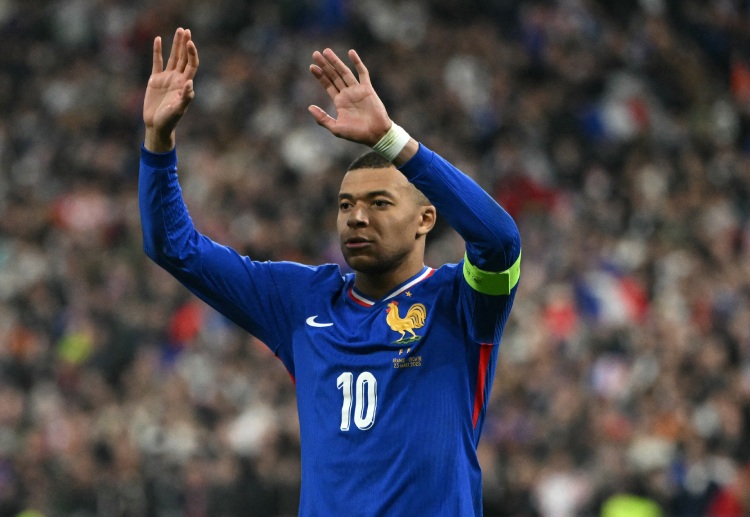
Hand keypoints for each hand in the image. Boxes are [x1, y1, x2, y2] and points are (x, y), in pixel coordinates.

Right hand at [143, 28, 198, 151]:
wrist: (157, 125)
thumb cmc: (170, 120)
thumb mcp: (178, 110)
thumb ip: (185, 98)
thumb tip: (190, 84)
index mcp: (185, 84)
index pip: (191, 65)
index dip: (192, 54)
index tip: (190, 43)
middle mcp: (177, 79)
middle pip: (183, 57)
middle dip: (185, 44)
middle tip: (186, 30)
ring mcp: (167, 78)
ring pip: (172, 57)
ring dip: (176, 44)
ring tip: (179, 30)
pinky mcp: (155, 79)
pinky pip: (157, 62)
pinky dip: (158, 51)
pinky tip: (159, 39)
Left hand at [308, 49, 391, 146]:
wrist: (376, 134)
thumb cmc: (356, 134)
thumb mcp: (336, 128)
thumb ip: (322, 118)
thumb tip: (309, 107)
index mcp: (340, 102)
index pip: (328, 85)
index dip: (320, 76)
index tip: (312, 67)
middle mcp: (347, 94)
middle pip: (334, 76)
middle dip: (325, 65)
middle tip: (315, 54)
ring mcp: (357, 90)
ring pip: (345, 72)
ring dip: (336, 62)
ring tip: (326, 51)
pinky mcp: (367, 89)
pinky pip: (362, 73)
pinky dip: (357, 63)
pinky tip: (351, 53)